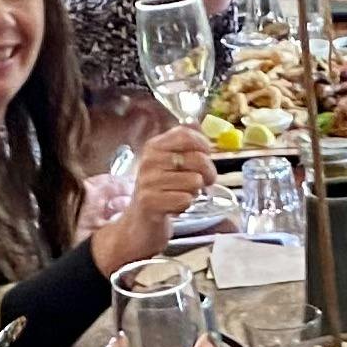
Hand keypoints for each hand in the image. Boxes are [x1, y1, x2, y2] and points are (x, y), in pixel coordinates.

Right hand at [94, 120, 215, 266]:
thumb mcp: (169, 163)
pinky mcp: (150, 201)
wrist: (139, 224)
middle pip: (197, 159)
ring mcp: (148, 181)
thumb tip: (195, 121)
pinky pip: (185, 200)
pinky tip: (174, 207)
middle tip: (203, 183)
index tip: (206, 157)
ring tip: (182, 195)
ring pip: (193, 182)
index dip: (204, 146)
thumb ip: (183, 142)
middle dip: (208, 173)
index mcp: (154, 146)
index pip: (187, 134)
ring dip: (194, 193)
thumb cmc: (159, 192)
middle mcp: (150, 160)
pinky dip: (185, 206)